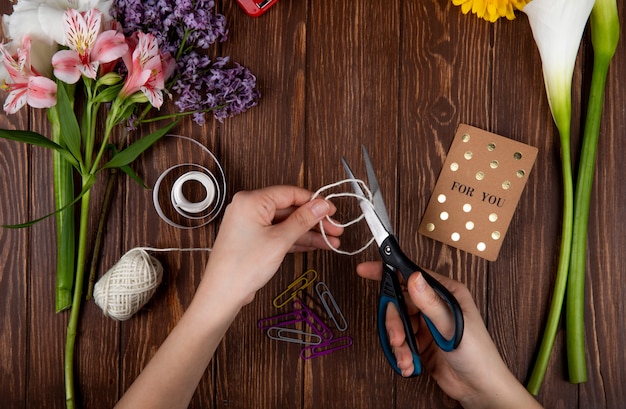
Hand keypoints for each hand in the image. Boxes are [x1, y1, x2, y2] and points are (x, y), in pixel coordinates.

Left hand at [202, 185, 342, 305]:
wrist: (223, 293)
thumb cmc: (243, 266)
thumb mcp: (280, 240)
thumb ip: (303, 220)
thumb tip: (321, 205)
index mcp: (251, 201)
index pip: (290, 193)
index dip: (314, 201)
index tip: (332, 210)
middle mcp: (249, 209)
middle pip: (290, 209)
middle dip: (314, 221)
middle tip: (335, 229)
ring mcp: (251, 225)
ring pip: (287, 224)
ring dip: (309, 233)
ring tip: (331, 242)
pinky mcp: (253, 240)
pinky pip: (279, 234)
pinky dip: (296, 240)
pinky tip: (315, 245)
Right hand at [357, 262, 541, 408]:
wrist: (479, 389)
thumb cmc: (478, 354)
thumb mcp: (452, 326)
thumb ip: (430, 302)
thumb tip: (413, 277)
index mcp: (446, 292)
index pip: (411, 275)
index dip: (387, 272)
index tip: (366, 270)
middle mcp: (434, 305)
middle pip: (399, 303)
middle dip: (394, 323)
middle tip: (397, 339)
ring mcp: (426, 324)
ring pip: (397, 324)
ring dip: (399, 344)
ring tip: (407, 358)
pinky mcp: (421, 342)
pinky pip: (400, 342)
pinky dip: (401, 354)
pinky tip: (409, 365)